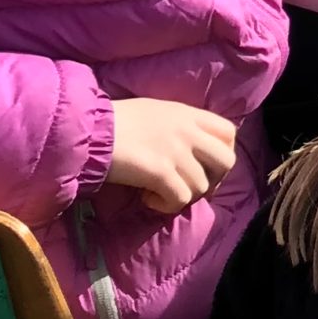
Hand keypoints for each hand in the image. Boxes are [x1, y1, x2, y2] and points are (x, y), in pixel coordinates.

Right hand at [104, 98, 239, 214]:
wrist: (88, 130)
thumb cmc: (115, 121)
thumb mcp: (155, 113)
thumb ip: (179, 127)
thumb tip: (191, 150)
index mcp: (188, 114)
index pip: (229, 132)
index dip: (223, 153)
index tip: (205, 165)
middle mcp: (188, 131)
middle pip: (227, 161)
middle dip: (213, 180)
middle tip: (188, 186)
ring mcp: (176, 152)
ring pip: (202, 187)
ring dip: (182, 196)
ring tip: (157, 192)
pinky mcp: (161, 173)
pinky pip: (180, 200)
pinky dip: (166, 206)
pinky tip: (148, 199)